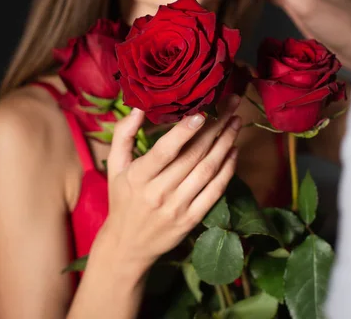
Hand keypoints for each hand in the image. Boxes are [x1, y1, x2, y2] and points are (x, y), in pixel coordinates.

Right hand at [101, 95, 241, 270]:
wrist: (128, 245)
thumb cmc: (122, 199)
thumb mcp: (115, 167)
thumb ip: (123, 135)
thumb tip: (138, 108)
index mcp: (138, 177)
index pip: (164, 151)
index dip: (184, 131)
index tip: (202, 112)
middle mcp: (158, 193)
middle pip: (192, 156)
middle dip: (215, 127)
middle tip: (230, 105)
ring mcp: (177, 207)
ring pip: (207, 170)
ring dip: (225, 144)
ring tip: (235, 122)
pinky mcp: (192, 220)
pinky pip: (215, 191)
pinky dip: (228, 170)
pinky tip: (234, 150)